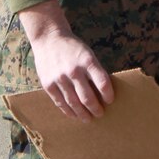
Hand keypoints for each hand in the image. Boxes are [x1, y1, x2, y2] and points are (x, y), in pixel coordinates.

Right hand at [19, 0, 113, 121]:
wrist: (49, 39)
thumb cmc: (73, 48)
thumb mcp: (88, 54)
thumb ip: (94, 71)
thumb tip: (103, 90)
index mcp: (88, 61)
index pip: (102, 82)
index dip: (108, 94)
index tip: (110, 101)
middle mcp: (74, 71)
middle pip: (87, 96)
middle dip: (95, 108)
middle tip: (100, 114)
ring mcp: (60, 78)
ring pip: (73, 102)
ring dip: (82, 113)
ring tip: (88, 119)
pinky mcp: (48, 84)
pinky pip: (60, 102)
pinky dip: (68, 110)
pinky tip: (73, 115)